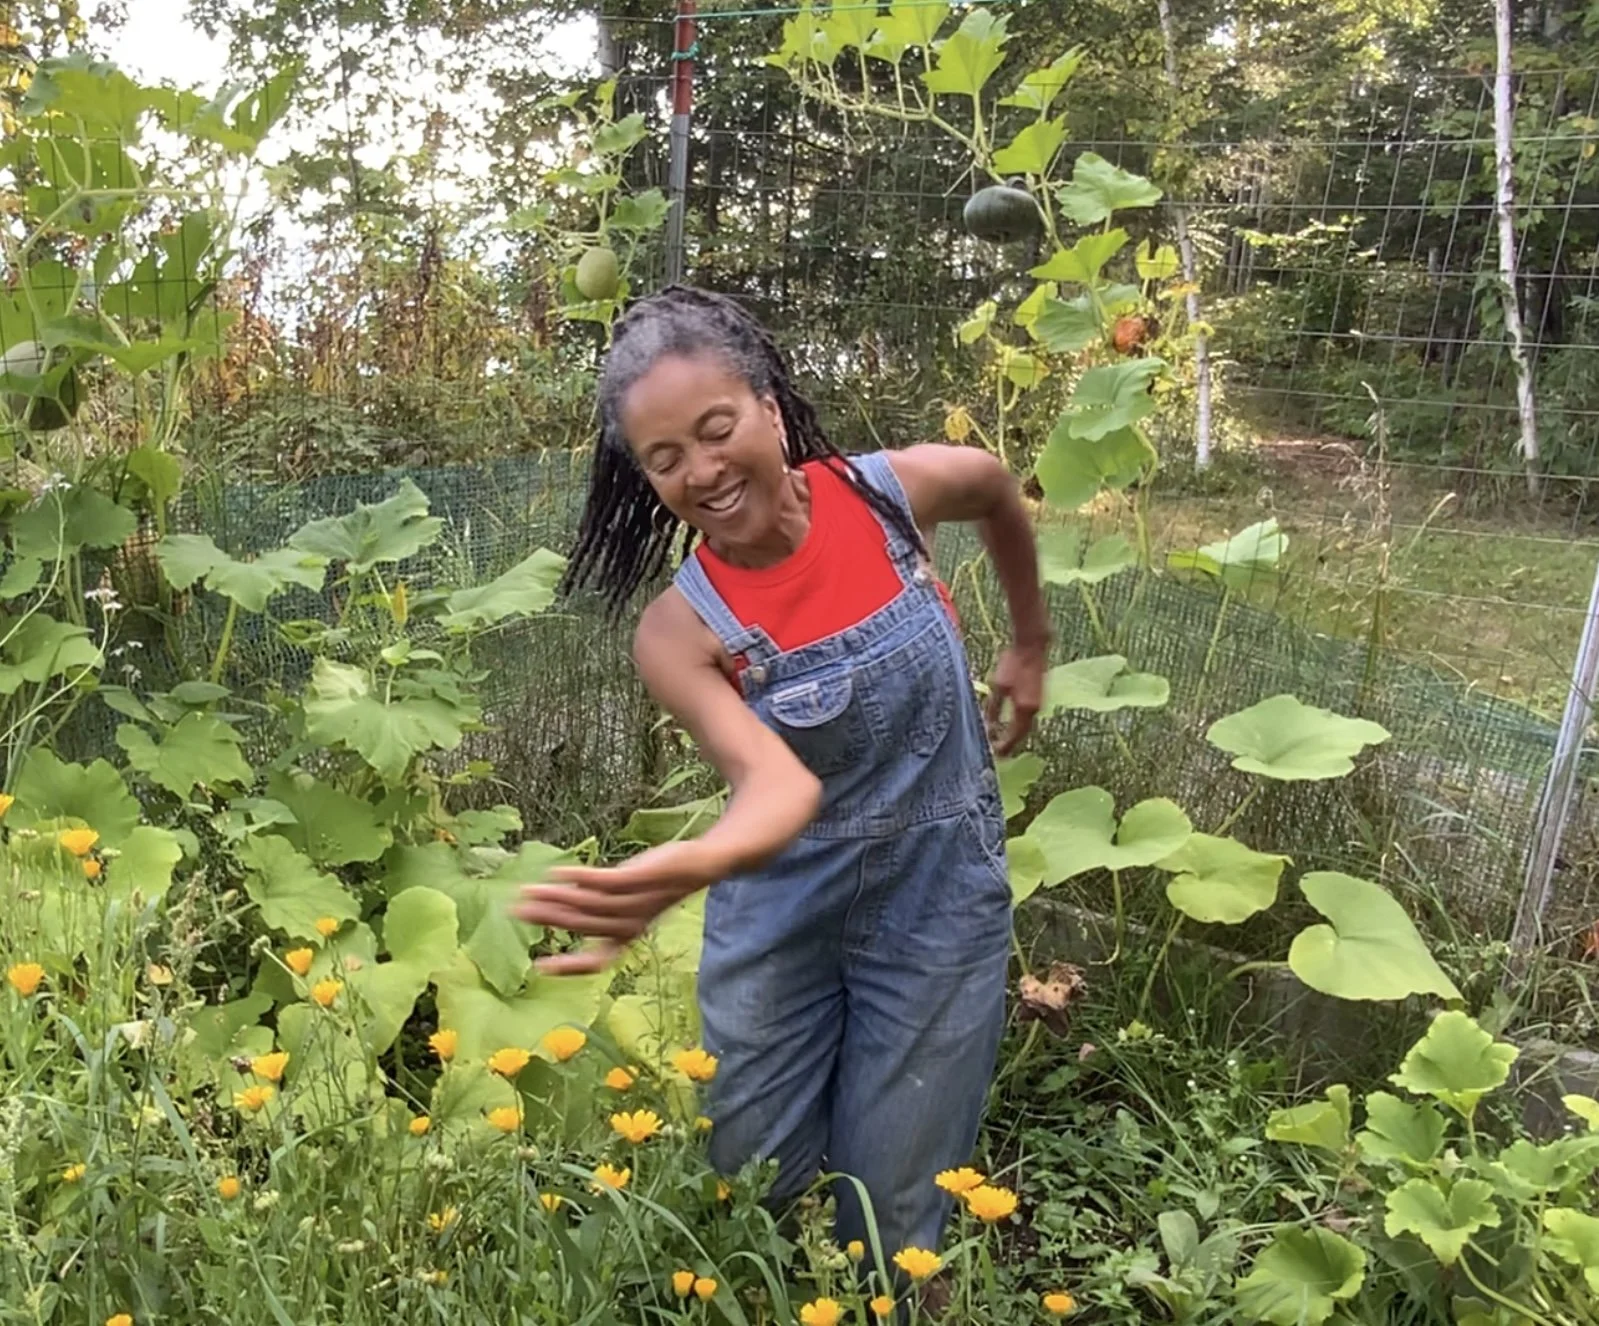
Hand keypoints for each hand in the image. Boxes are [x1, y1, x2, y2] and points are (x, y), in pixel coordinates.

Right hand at [513, 840, 717, 975]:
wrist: (702, 865)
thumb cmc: (659, 884)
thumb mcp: (630, 901)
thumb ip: (598, 907)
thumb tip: (562, 906)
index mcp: (627, 935)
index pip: (597, 960)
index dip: (570, 967)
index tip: (540, 968)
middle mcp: (631, 924)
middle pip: (584, 925)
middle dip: (549, 919)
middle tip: (517, 911)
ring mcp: (637, 901)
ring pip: (590, 905)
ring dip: (557, 898)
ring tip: (529, 891)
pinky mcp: (641, 878)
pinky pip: (606, 881)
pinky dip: (581, 878)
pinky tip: (558, 871)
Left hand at [984, 639, 1046, 755]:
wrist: (1032, 646)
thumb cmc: (1013, 663)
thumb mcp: (998, 686)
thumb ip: (994, 708)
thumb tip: (989, 726)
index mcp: (1025, 709)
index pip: (1014, 736)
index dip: (1004, 747)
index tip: (994, 755)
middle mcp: (1035, 710)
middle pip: (1021, 734)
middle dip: (1010, 744)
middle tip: (997, 752)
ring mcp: (1039, 704)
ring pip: (1025, 727)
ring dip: (1014, 735)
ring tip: (1001, 740)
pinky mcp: (1038, 697)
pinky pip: (1028, 718)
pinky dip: (1018, 725)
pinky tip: (1009, 724)